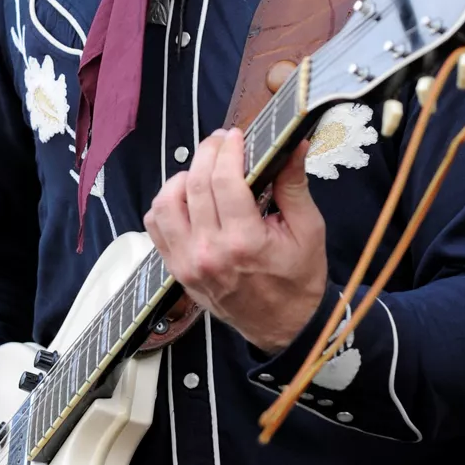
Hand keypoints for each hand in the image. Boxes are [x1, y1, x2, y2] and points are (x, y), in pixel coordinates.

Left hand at [144, 129, 327, 352]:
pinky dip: (167, 204)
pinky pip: (156, 226)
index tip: (236, 135)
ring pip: (165, 202)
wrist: (283, 329)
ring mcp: (186, 262)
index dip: (228, 149)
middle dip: (207, 153)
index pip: (223, 180)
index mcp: (244, 242)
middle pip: (194, 185)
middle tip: (222, 141)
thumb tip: (294, 144)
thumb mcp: (308, 231)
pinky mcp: (176, 269)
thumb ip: (294, 185)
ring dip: (183, 177)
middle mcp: (208, 252)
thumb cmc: (298, 281)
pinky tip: (189, 198)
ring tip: (205, 171)